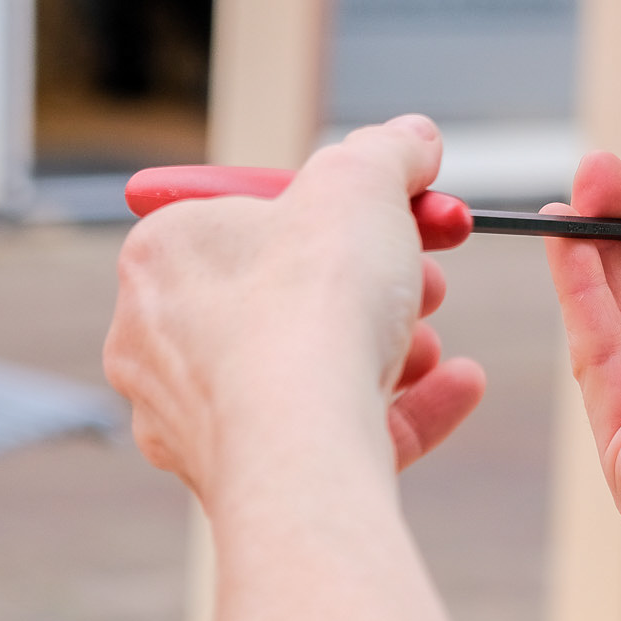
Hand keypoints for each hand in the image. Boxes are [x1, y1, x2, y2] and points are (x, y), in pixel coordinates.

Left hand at [104, 115, 484, 509]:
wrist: (304, 448)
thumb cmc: (311, 308)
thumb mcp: (363, 183)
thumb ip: (389, 152)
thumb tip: (413, 138)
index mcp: (163, 255)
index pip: (251, 213)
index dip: (336, 211)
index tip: (400, 214)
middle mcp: (159, 340)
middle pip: (285, 297)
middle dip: (370, 285)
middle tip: (428, 279)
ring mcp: (195, 419)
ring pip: (304, 372)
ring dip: (385, 349)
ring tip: (432, 345)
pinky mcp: (244, 482)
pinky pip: (327, 434)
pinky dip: (400, 410)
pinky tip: (461, 387)